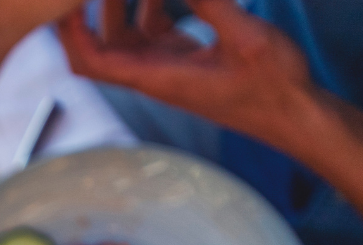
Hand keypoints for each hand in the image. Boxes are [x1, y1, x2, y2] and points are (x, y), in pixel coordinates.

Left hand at [57, 0, 316, 153]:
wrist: (294, 115)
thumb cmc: (273, 88)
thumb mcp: (246, 39)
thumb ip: (212, 5)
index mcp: (156, 77)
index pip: (92, 61)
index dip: (71, 32)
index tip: (68, 2)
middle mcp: (153, 75)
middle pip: (99, 45)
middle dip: (89, 12)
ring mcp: (167, 68)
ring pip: (125, 35)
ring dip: (120, 5)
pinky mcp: (184, 60)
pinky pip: (152, 31)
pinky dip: (149, 6)